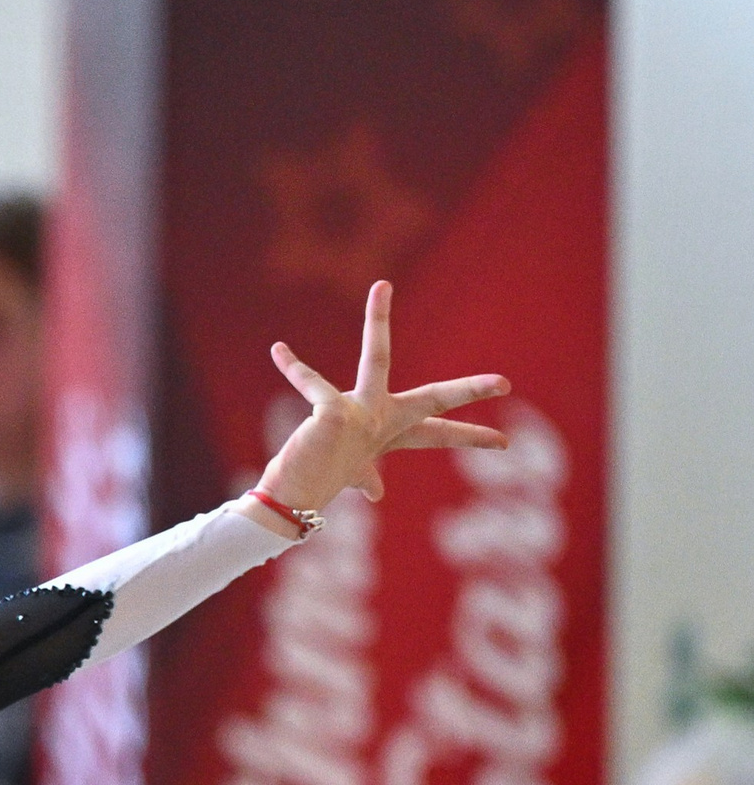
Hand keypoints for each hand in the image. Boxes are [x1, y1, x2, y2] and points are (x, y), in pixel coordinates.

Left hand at [254, 281, 510, 512]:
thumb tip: (375, 492)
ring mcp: (361, 416)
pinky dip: (294, 368)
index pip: (438, 432)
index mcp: (390, 432)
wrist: (290, 498)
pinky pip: (313, 383)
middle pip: (432, 398)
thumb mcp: (352, 471)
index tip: (505, 443)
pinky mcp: (334, 413)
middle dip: (468, 389)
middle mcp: (381, 422)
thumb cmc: (321, 478)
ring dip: (377, 320)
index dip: (472, 438)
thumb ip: (365, 474)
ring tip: (382, 286)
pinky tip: (279, 351)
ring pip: (377, 359)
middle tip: (504, 383)